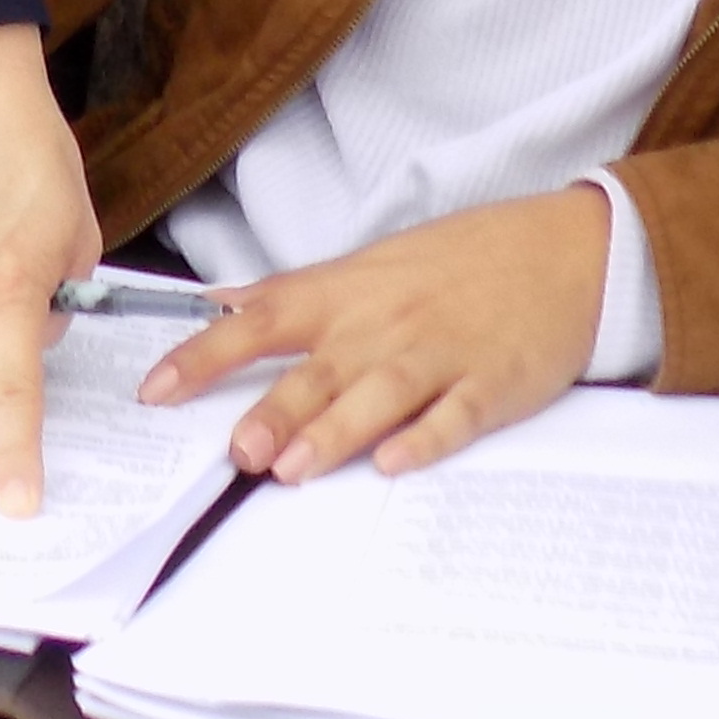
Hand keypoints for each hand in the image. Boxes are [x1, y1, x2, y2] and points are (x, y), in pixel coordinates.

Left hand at [140, 185, 606, 482]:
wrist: (563, 249)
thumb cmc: (460, 261)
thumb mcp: (371, 265)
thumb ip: (297, 294)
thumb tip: (221, 304)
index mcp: (347, 293)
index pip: (260, 319)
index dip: (204, 355)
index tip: (155, 389)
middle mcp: (384, 324)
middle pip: (320, 369)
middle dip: (275, 409)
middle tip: (238, 451)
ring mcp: (440, 353)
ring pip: (379, 394)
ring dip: (336, 431)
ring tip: (293, 468)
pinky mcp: (491, 383)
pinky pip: (454, 415)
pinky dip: (424, 438)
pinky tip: (394, 464)